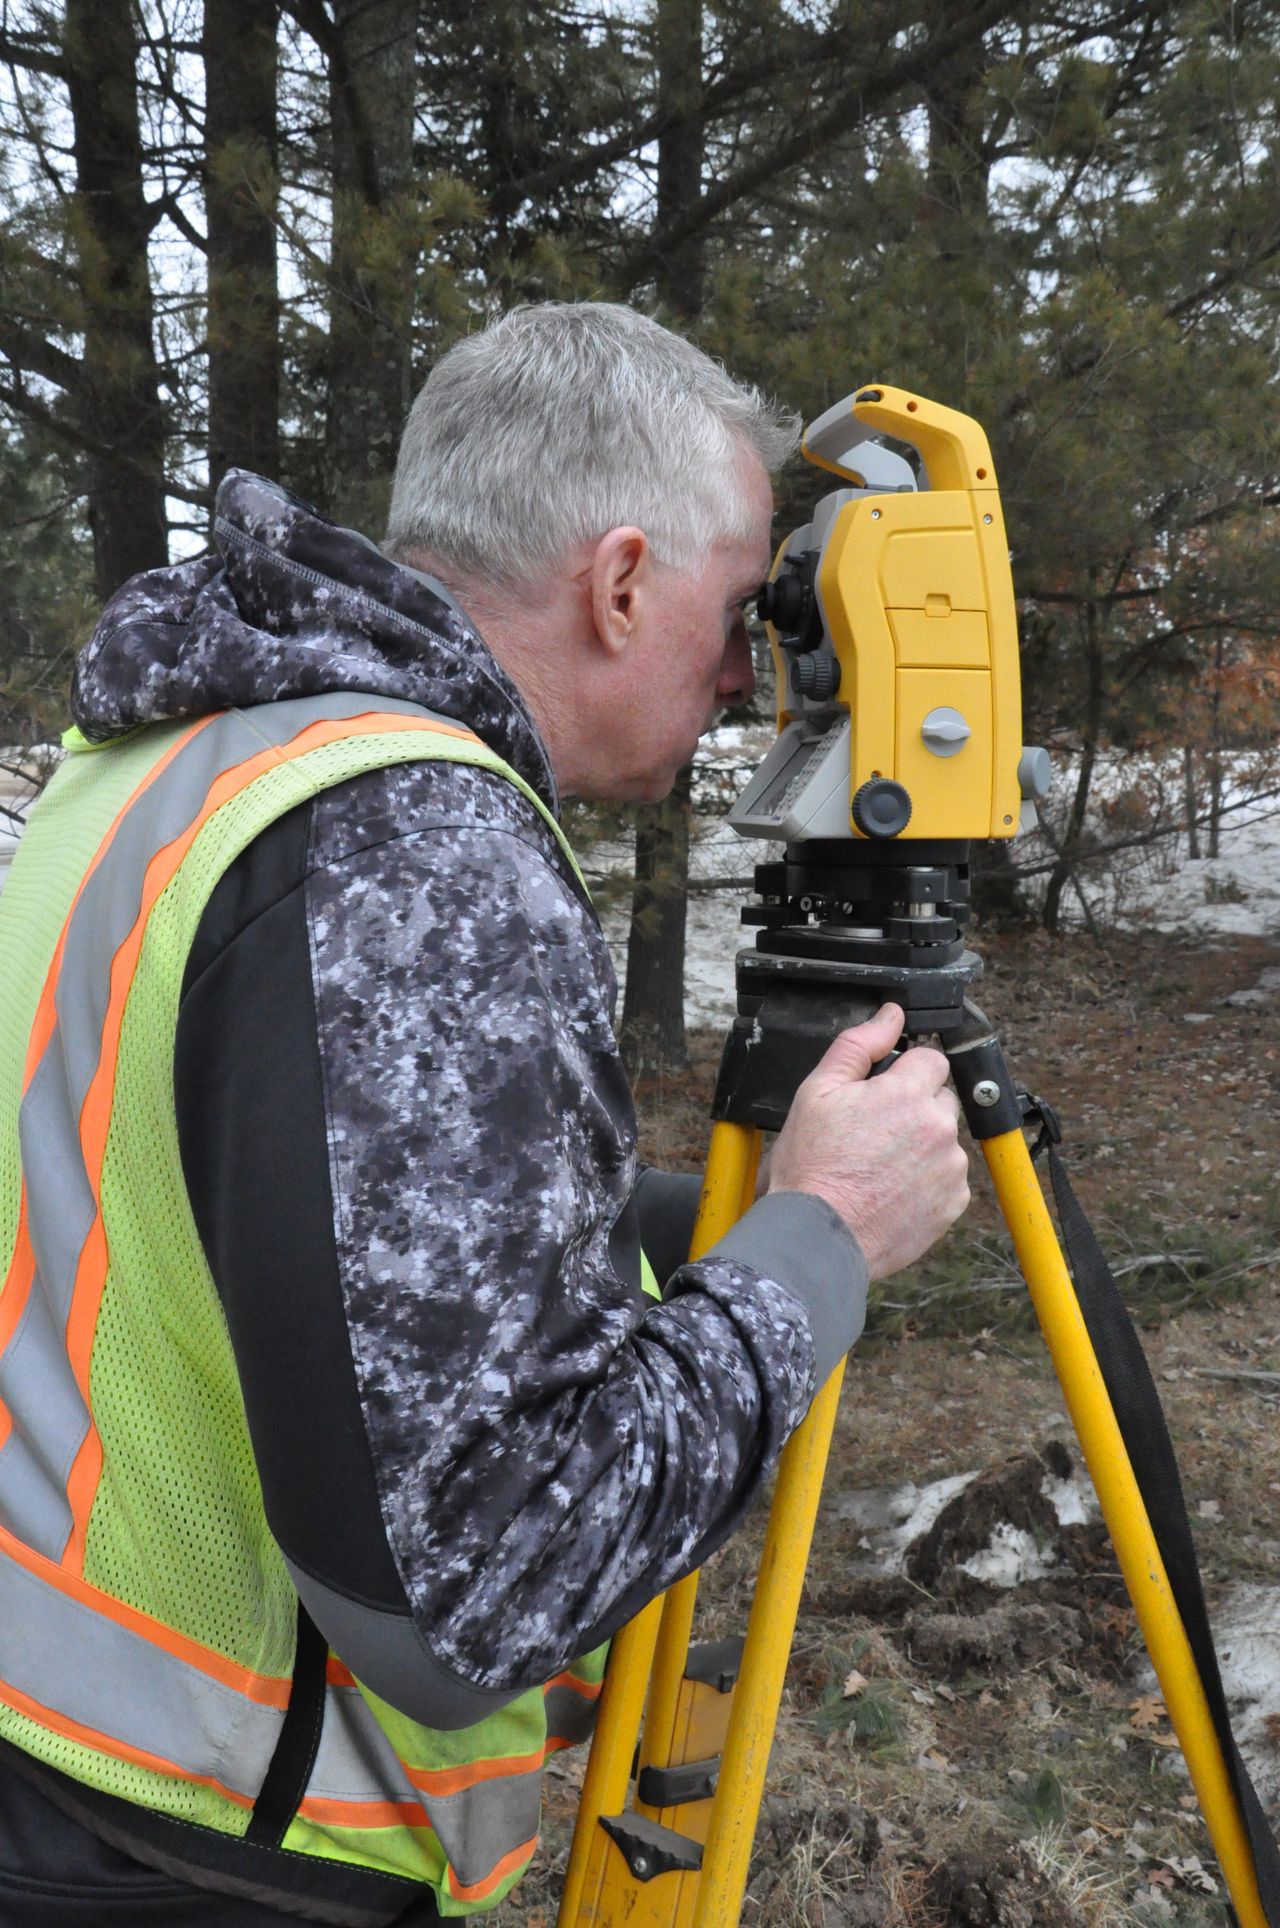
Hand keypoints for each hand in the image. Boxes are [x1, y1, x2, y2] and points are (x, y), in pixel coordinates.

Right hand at [765, 1003, 969, 1281]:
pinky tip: (891, 1189)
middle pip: (940, 1098)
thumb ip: (859, 1044)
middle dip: (913, 1107)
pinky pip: (947, 1178)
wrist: (817, 1237)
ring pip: (943, 1139)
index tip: (881, 1092)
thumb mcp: (817, 1092)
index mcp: (908, 1093)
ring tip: (878, 1166)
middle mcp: (939, 1128)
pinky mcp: (953, 1203)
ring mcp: (950, 1168)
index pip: (930, 1059)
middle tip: (873, 1132)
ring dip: (921, 1144)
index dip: (903, 1072)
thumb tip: (891, 1014)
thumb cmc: (812, 1167)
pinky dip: (926, 1180)